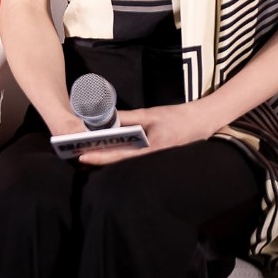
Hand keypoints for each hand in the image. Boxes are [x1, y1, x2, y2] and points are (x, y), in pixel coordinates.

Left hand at [76, 97, 210, 160]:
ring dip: (106, 159)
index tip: (83, 156)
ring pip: (124, 162)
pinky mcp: (152, 158)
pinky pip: (132, 159)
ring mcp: (151, 161)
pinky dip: (118, 156)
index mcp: (149, 149)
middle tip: (77, 158)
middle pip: (118, 163)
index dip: (100, 157)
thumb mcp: (151, 114)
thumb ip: (129, 117)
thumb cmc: (176, 118)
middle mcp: (148, 159)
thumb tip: (107, 118)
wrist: (200, 122)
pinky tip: (106, 152)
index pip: (119, 156)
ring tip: (87, 156)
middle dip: (99, 160)